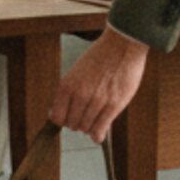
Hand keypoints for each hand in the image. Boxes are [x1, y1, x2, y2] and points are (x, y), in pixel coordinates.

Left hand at [49, 26, 149, 144]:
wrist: (123, 45)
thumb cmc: (101, 57)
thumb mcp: (77, 72)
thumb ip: (68, 93)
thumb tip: (57, 114)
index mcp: (67, 85)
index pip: (56, 117)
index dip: (62, 119)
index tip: (68, 117)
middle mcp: (80, 94)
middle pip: (72, 124)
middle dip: (77, 123)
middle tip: (85, 116)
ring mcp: (97, 101)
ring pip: (86, 128)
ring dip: (89, 127)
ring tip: (95, 118)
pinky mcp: (114, 105)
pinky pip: (100, 130)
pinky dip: (98, 134)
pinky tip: (99, 133)